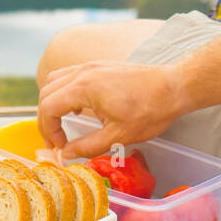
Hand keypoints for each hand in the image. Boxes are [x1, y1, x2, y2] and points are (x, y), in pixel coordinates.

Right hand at [37, 60, 188, 158]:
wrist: (173, 87)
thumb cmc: (150, 110)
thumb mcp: (119, 135)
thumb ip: (89, 146)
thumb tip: (67, 154)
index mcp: (84, 87)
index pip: (49, 107)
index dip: (49, 130)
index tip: (60, 146)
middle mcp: (83, 72)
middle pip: (46, 92)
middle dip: (46, 118)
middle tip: (56, 139)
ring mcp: (91, 66)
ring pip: (55, 80)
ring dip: (52, 101)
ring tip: (62, 123)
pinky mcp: (100, 66)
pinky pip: (70, 74)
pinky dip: (64, 91)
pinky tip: (78, 107)